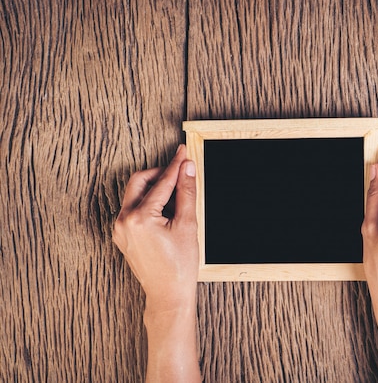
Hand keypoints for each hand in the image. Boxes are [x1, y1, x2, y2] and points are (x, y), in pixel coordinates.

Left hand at [113, 144, 198, 312]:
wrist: (168, 294)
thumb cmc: (179, 265)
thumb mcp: (188, 225)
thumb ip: (186, 192)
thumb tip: (187, 168)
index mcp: (140, 218)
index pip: (161, 182)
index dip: (175, 165)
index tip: (183, 152)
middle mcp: (124, 221)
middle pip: (139, 181)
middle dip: (159, 174)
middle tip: (178, 171)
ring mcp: (120, 229)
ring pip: (134, 194)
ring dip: (153, 188)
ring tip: (175, 194)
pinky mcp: (121, 235)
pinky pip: (132, 209)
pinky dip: (147, 202)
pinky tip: (164, 210)